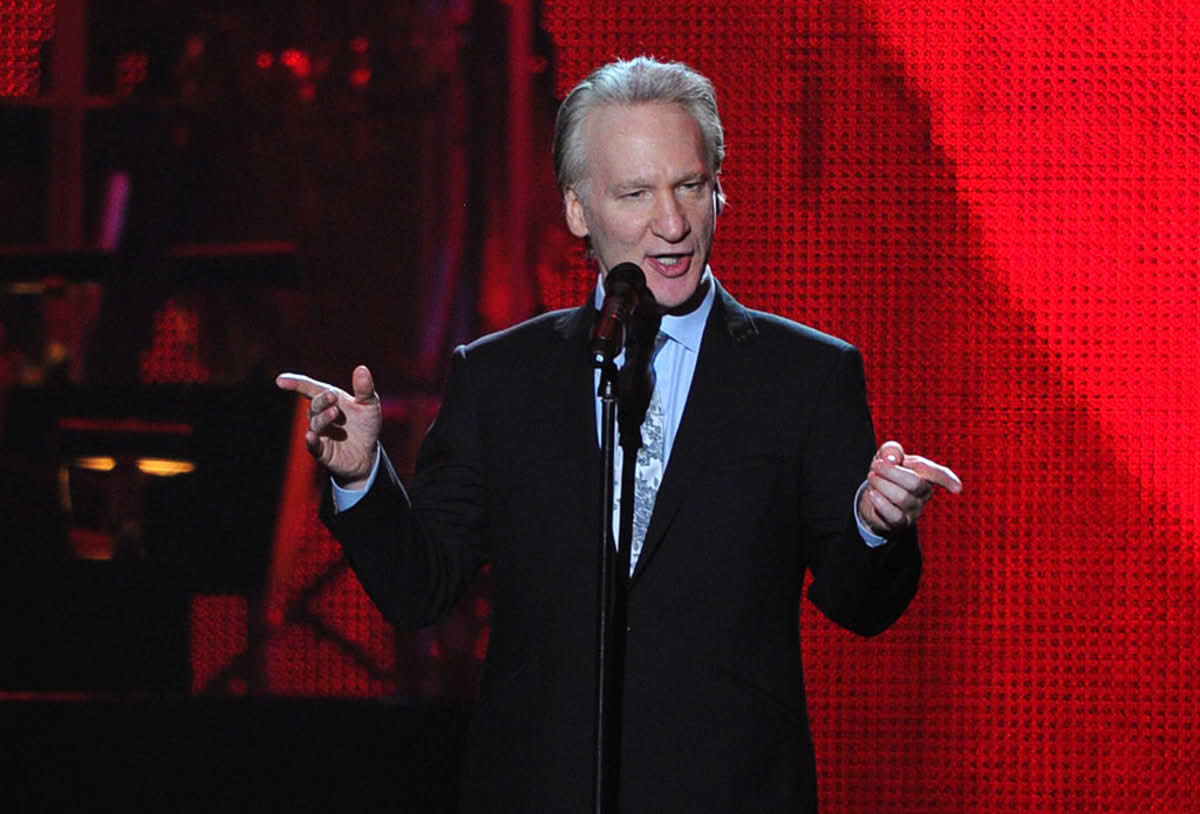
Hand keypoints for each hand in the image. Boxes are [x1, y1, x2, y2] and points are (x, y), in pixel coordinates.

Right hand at [275, 365, 381, 488]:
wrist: (369, 453)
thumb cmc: (366, 425)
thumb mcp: (369, 405)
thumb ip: (365, 388)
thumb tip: (362, 368)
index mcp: (330, 400)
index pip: (310, 388)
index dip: (295, 383)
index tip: (280, 380)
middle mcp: (321, 415)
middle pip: (315, 405)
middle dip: (322, 400)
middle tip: (332, 397)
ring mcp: (320, 433)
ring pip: (315, 424)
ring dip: (323, 418)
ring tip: (335, 413)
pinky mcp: (322, 451)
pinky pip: (313, 446)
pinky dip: (311, 441)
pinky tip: (311, 436)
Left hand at [859, 441, 961, 535]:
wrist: (871, 497)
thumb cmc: (885, 474)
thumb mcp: (886, 456)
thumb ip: (891, 449)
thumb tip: (893, 459)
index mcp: (924, 474)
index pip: (938, 475)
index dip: (947, 479)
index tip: (957, 488)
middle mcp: (923, 493)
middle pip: (915, 483)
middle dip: (891, 471)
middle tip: (876, 466)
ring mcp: (914, 510)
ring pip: (902, 498)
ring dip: (881, 484)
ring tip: (872, 478)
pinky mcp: (900, 523)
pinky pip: (894, 515)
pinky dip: (880, 502)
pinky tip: (872, 494)